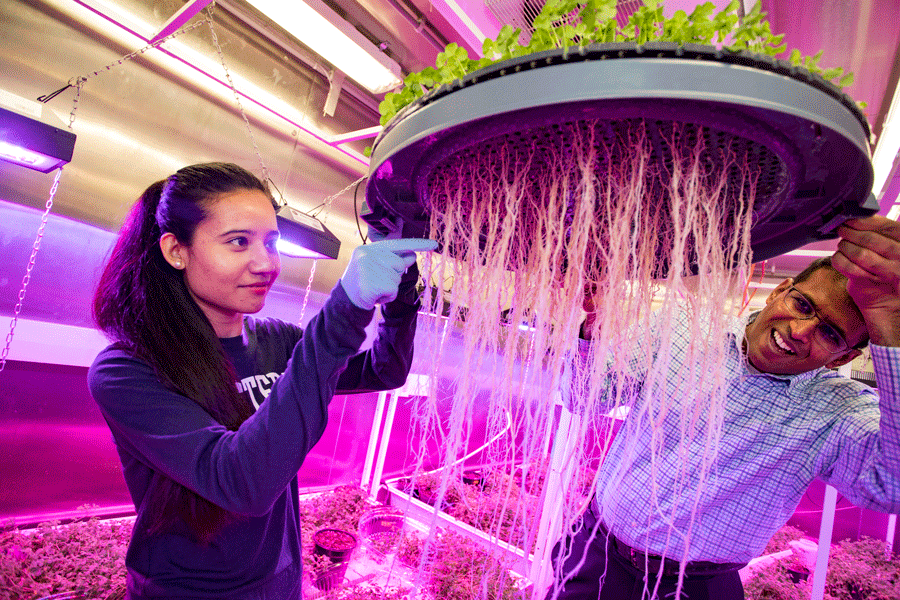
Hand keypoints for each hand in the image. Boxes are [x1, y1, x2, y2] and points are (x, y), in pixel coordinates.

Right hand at [341, 238, 437, 309]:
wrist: (345, 303)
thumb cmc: (363, 283)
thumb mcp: (376, 267)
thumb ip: (394, 260)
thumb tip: (413, 256)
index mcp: (367, 249)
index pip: (397, 244)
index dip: (418, 244)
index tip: (435, 244)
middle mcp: (366, 255)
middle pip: (399, 264)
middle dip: (393, 275)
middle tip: (376, 281)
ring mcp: (367, 270)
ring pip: (397, 278)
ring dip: (390, 287)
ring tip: (374, 289)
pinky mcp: (371, 285)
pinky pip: (393, 290)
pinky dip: (388, 297)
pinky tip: (375, 296)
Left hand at [833, 216, 899, 345]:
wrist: (891, 308)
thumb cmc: (890, 275)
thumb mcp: (894, 253)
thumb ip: (883, 237)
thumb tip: (858, 219)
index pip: (888, 227)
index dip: (867, 221)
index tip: (852, 218)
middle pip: (870, 239)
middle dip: (851, 232)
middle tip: (842, 229)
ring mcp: (887, 273)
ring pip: (857, 252)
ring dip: (845, 245)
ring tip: (843, 245)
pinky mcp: (869, 283)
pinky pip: (846, 266)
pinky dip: (838, 259)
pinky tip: (839, 258)